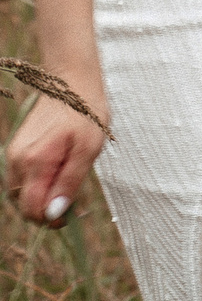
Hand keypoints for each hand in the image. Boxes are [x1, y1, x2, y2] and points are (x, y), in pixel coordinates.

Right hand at [6, 68, 108, 227]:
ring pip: (20, 193)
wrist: (72, 82)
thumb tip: (55, 213)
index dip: (51, 219)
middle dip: (46, 209)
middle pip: (23, 204)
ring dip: (41, 197)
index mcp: (35, 162)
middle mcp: (17, 161)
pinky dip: (36, 184)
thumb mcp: (89, 148)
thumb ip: (70, 182)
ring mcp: (14, 154)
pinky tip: (57, 173)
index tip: (73, 215)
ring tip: (68, 183)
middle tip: (74, 200)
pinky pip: (21, 179)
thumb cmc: (86, 113)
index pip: (32, 208)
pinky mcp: (16, 149)